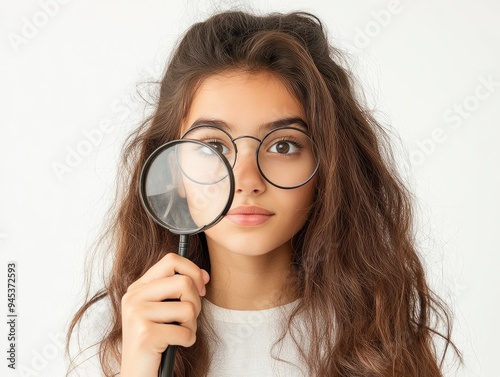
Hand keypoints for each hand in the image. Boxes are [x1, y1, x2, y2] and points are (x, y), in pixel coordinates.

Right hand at [120, 253, 209, 376]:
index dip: (193, 271)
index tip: (201, 287)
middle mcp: (134, 297)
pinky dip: (188, 340)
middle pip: (183, 282)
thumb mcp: (164, 308)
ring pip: (188, 308)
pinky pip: (185, 331)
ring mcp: (137, 315)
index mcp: (138, 287)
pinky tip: (176, 345)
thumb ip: (179, 288)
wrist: (138, 372)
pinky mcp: (145, 335)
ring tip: (179, 333)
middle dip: (196, 303)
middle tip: (188, 318)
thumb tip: (204, 275)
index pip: (171, 260)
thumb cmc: (156, 339)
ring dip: (192, 325)